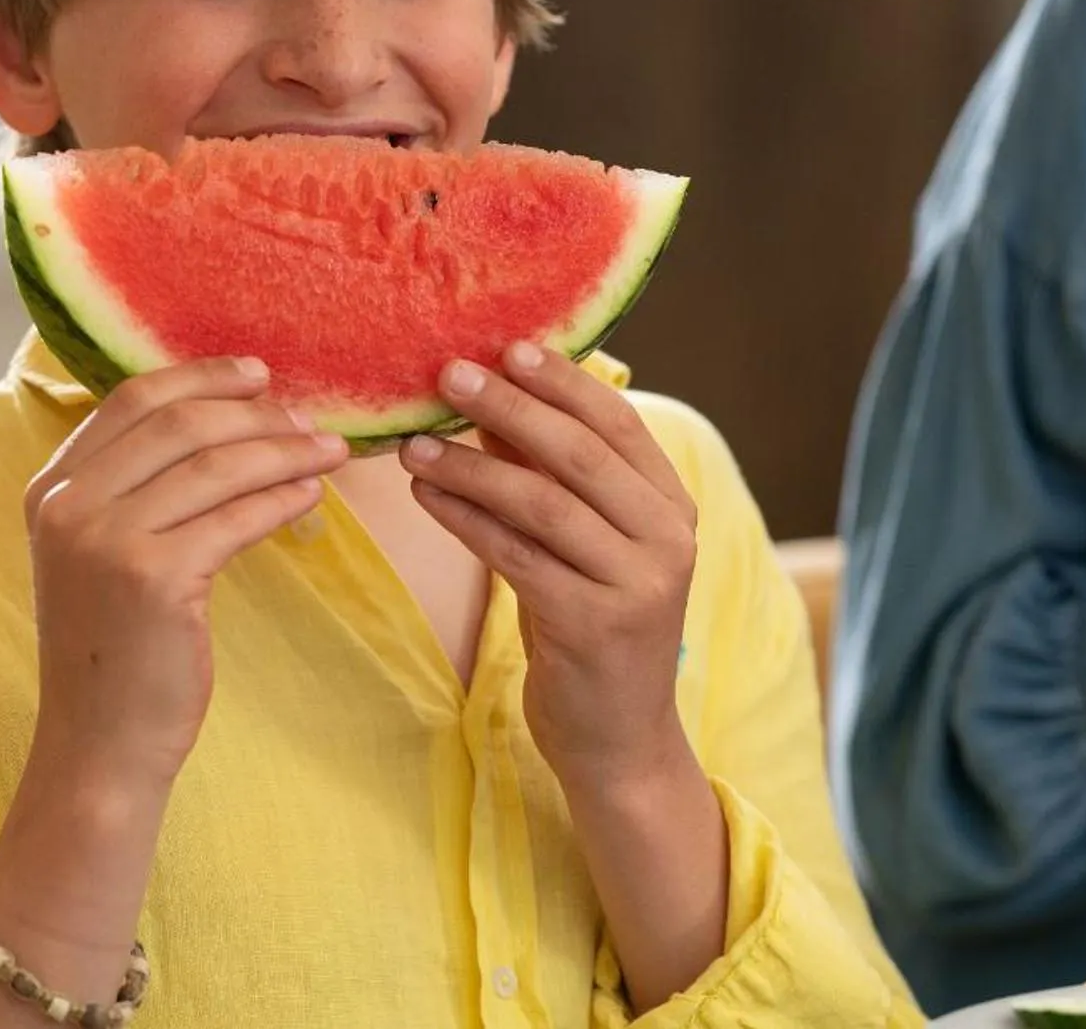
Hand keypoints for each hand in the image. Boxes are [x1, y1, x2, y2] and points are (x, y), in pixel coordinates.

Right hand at [23, 358, 346, 790]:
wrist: (99, 744)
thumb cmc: (114, 649)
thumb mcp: (99, 554)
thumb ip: (133, 488)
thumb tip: (223, 418)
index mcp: (50, 488)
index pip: (132, 401)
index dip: (201, 378)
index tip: (258, 375)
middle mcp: (68, 505)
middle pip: (179, 424)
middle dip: (255, 414)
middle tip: (309, 419)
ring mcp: (105, 540)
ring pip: (215, 466)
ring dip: (283, 452)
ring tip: (329, 452)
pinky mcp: (153, 577)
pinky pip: (236, 517)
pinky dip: (283, 499)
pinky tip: (311, 497)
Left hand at [400, 343, 699, 788]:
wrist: (617, 740)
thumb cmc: (590, 625)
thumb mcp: (581, 543)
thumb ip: (550, 475)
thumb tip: (489, 399)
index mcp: (673, 506)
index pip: (619, 424)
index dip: (563, 381)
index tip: (508, 345)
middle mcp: (669, 539)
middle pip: (581, 455)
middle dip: (510, 408)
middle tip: (448, 374)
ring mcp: (638, 585)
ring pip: (544, 504)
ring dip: (471, 467)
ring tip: (413, 445)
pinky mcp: (594, 626)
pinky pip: (516, 556)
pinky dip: (466, 520)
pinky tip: (425, 497)